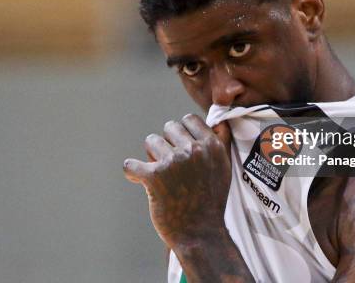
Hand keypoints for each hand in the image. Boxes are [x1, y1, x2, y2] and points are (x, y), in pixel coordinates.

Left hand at [123, 114, 231, 248]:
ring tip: (161, 176)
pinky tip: (138, 179)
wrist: (200, 234)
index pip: (188, 120)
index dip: (182, 134)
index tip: (181, 149)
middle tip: (171, 166)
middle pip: (169, 128)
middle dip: (167, 144)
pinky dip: (132, 172)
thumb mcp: (223, 168)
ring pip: (151, 141)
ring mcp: (173, 162)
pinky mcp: (154, 177)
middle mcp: (193, 150)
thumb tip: (219, 122)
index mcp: (211, 146)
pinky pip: (130, 164)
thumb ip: (220, 143)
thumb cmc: (210, 201)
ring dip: (152, 157)